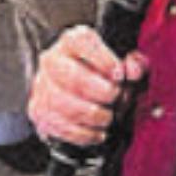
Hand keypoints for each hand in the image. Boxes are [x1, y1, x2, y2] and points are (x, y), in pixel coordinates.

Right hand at [28, 25, 148, 146]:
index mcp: (73, 42)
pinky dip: (86, 134)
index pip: (82, 42)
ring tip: (108, 116)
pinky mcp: (40, 112)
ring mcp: (43, 87)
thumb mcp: (124, 64)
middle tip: (116, 97)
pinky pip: (62, 127)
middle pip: (73, 78)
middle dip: (101, 92)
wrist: (74, 93)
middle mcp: (53, 61)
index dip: (103, 60)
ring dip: (95, 116)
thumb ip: (135, 63)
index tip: (119, 75)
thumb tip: (134, 70)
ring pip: (66, 106)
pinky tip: (97, 131)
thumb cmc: (101, 75)